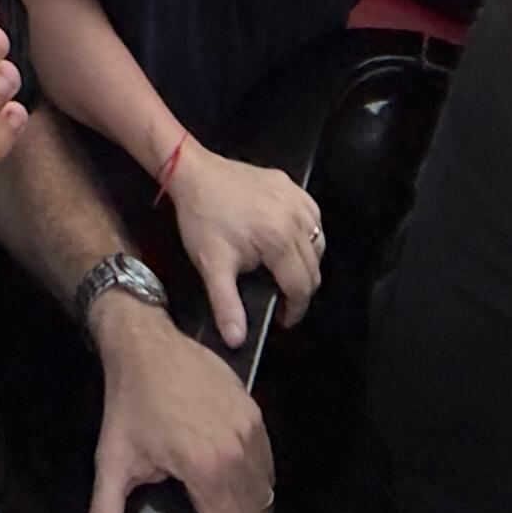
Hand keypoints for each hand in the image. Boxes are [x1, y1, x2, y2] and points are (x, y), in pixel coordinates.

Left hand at [86, 304, 273, 512]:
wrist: (146, 343)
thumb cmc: (128, 403)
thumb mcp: (111, 463)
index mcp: (207, 472)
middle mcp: (239, 453)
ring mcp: (253, 430)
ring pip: (268, 495)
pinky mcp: (256, 412)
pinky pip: (268, 465)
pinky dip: (257, 484)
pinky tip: (231, 486)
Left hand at [164, 142, 325, 345]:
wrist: (193, 173)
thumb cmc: (202, 218)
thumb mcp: (211, 266)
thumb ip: (227, 306)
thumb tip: (237, 339)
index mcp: (280, 241)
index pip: (302, 286)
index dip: (295, 309)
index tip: (283, 318)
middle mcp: (295, 219)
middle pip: (314, 267)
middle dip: (301, 289)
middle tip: (282, 298)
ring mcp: (295, 199)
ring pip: (318, 242)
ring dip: (307, 261)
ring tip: (284, 272)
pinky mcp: (290, 185)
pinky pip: (312, 216)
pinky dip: (307, 232)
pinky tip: (289, 239)